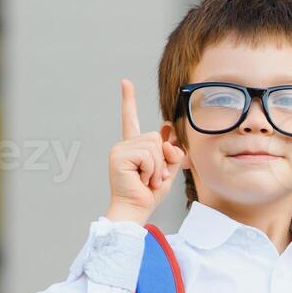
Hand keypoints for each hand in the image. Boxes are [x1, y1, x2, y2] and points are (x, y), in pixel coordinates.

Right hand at [106, 79, 183, 224]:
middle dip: (162, 160)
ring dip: (157, 167)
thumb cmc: (148, 194)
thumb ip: (172, 154)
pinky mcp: (119, 156)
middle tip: (152, 177)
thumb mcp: (167, 171)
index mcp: (134, 147)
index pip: (131, 119)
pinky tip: (141, 180)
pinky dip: (151, 170)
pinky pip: (148, 155)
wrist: (135, 210)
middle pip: (155, 137)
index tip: (125, 82)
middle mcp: (124, 145)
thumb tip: (171, 138)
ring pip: (154, 146)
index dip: (128, 100)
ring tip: (147, 180)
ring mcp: (120, 149)